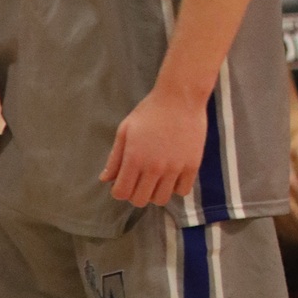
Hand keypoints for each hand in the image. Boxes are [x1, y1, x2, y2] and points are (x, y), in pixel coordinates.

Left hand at [101, 82, 206, 207]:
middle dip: (135, 193)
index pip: (121, 193)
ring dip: (155, 193)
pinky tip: (173, 175)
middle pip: (140, 200)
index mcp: (134, 159)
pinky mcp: (192, 165)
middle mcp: (154, 167)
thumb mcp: (125, 130)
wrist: (181, 97)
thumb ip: (115, 157)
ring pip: (161, 199)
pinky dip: (176, 187)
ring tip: (157, 179)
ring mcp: (175, 168)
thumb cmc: (150, 111)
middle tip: (140, 180)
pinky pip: (183, 191)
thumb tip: (105, 179)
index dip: (119, 191)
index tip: (124, 181)